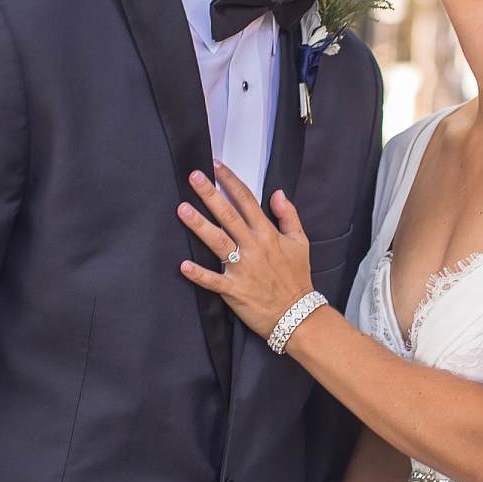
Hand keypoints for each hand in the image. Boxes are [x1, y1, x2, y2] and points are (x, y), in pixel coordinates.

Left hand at [177, 162, 315, 339]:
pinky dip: (198, 274)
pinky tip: (183, 265)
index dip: (230, 181)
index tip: (216, 165)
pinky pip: (213, 281)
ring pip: (218, 242)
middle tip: (193, 176)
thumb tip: (278, 193)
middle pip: (229, 215)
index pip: (247, 201)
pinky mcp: (234, 290)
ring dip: (199, 225)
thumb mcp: (300, 242)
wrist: (298, 315)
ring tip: (182, 209)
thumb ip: (289, 215)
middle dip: (210, 194)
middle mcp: (253, 247)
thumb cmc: (297, 278)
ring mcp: (243, 268)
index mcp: (267, 234)